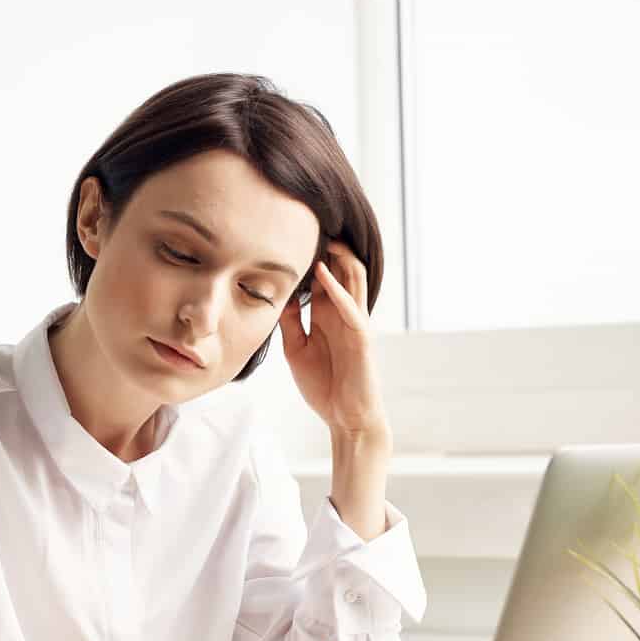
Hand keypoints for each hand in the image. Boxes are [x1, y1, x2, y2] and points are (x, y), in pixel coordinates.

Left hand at [281, 241, 387, 437]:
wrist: (345, 417)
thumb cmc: (323, 385)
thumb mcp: (296, 349)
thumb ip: (290, 323)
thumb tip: (278, 296)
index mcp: (328, 315)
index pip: (322, 277)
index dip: (310, 257)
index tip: (288, 236)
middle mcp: (343, 314)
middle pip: (342, 270)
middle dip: (330, 248)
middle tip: (311, 223)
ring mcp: (355, 323)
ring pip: (354, 280)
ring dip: (341, 258)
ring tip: (325, 236)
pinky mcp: (361, 337)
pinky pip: (352, 307)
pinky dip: (337, 289)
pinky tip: (323, 273)